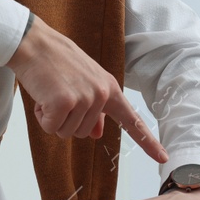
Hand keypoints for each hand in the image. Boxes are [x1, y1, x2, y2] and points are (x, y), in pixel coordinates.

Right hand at [8, 15, 167, 163]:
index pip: (132, 120)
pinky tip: (43, 96)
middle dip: (66, 119)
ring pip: (66, 133)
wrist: (35, 44)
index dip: (148, 141)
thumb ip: (94, 110)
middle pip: (84, 133)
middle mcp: (101, 94)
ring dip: (53, 118)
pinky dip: (42, 117)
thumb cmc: (56, 63)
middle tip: (59, 93)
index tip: (164, 156)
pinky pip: (51, 128)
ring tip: (51, 92)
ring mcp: (85, 98)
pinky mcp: (64, 103)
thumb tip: (96, 134)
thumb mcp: (83, 83)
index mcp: (110, 89)